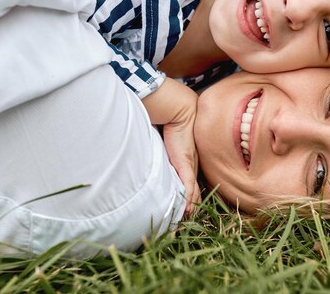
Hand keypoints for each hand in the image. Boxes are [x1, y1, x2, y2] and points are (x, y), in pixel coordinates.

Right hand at [142, 78, 200, 215]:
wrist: (178, 109)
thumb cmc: (166, 121)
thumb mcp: (159, 141)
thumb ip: (154, 151)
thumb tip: (136, 153)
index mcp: (185, 160)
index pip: (189, 183)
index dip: (188, 196)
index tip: (185, 209)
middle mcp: (190, 164)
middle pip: (193, 190)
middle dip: (190, 205)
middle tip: (187, 219)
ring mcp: (189, 165)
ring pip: (192, 192)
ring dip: (190, 206)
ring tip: (187, 219)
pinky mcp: (185, 164)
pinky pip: (189, 186)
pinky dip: (189, 199)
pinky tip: (189, 210)